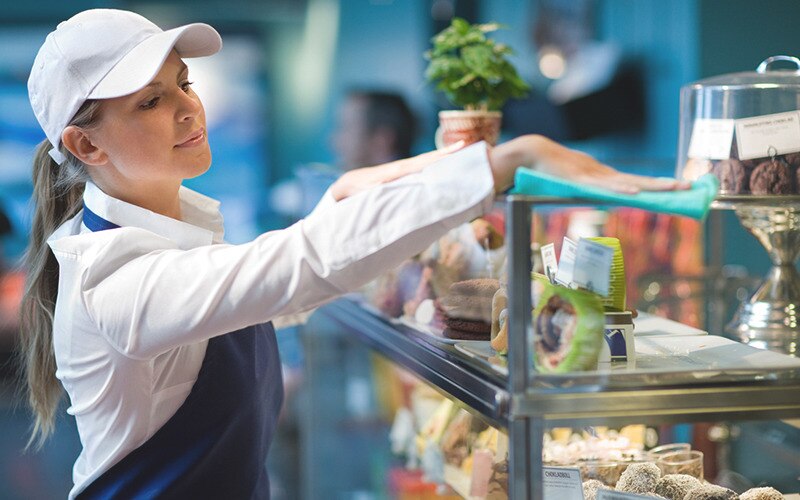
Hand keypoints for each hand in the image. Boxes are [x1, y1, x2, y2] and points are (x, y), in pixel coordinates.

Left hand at [330, 141, 465, 200]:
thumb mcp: (366, 189)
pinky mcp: (405, 172)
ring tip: (464, 149)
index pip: (422, 162)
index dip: (438, 157)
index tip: (455, 150)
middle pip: (429, 158)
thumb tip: (382, 186)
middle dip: (447, 153)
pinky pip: (423, 166)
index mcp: (398, 170)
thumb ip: (375, 188)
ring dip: (445, 156)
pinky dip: (436, 162)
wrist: (351, 181)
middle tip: (467, 145)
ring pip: (428, 160)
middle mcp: (404, 166)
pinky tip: (447, 162)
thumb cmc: (359, 188)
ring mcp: (405, 168)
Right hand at [488, 135, 690, 194]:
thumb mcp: (573, 184)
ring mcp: (593, 175)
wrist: (532, 153)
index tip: (679, 189)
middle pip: (639, 181)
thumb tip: (596, 202)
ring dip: (652, 186)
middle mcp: (603, 175)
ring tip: (675, 188)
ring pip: (628, 182)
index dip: (657, 186)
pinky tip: (635, 192)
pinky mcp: (580, 178)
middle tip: (690, 187)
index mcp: (603, 177)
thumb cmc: (550, 171)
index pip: (635, 183)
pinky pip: (603, 186)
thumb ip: (586, 192)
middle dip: (665, 185)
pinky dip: (619, 188)